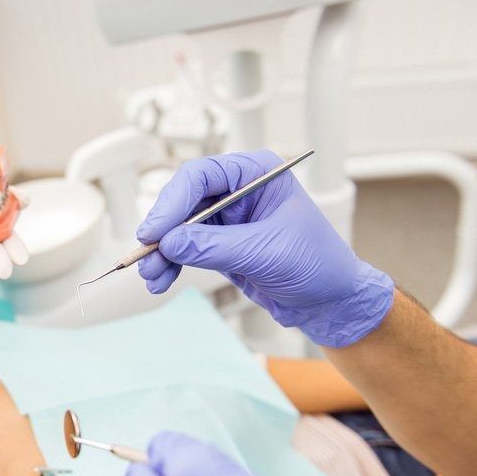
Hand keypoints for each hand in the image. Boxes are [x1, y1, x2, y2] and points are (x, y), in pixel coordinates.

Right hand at [136, 151, 393, 346]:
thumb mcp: (265, 253)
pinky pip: (184, 249)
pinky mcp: (218, 244)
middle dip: (163, 230)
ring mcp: (226, 219)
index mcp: (257, 174)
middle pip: (183, 201)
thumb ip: (215, 247)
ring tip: (152, 275)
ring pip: (178, 228)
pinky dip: (170, 263)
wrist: (330, 301)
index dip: (173, 201)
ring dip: (161, 252)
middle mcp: (237, 191)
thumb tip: (171, 243)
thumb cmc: (317, 264)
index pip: (202, 176)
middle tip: (147, 255)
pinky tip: (162, 280)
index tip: (156, 231)